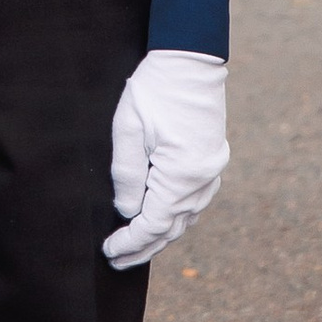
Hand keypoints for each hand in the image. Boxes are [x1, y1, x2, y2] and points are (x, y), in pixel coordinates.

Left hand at [104, 49, 229, 269]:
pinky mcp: (212, 160)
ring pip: (186, 217)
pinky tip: (161, 220)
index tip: (109, 251)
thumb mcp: (128, 130)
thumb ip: (127, 175)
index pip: (153, 223)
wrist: (190, 60)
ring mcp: (212, 170)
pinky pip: (194, 200)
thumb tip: (128, 212)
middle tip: (118, 262)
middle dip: (144, 248)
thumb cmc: (154, 90)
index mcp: (182, 173)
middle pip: (172, 228)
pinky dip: (176, 216)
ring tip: (136, 248)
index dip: (130, 242)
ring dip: (161, 235)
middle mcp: (203, 178)